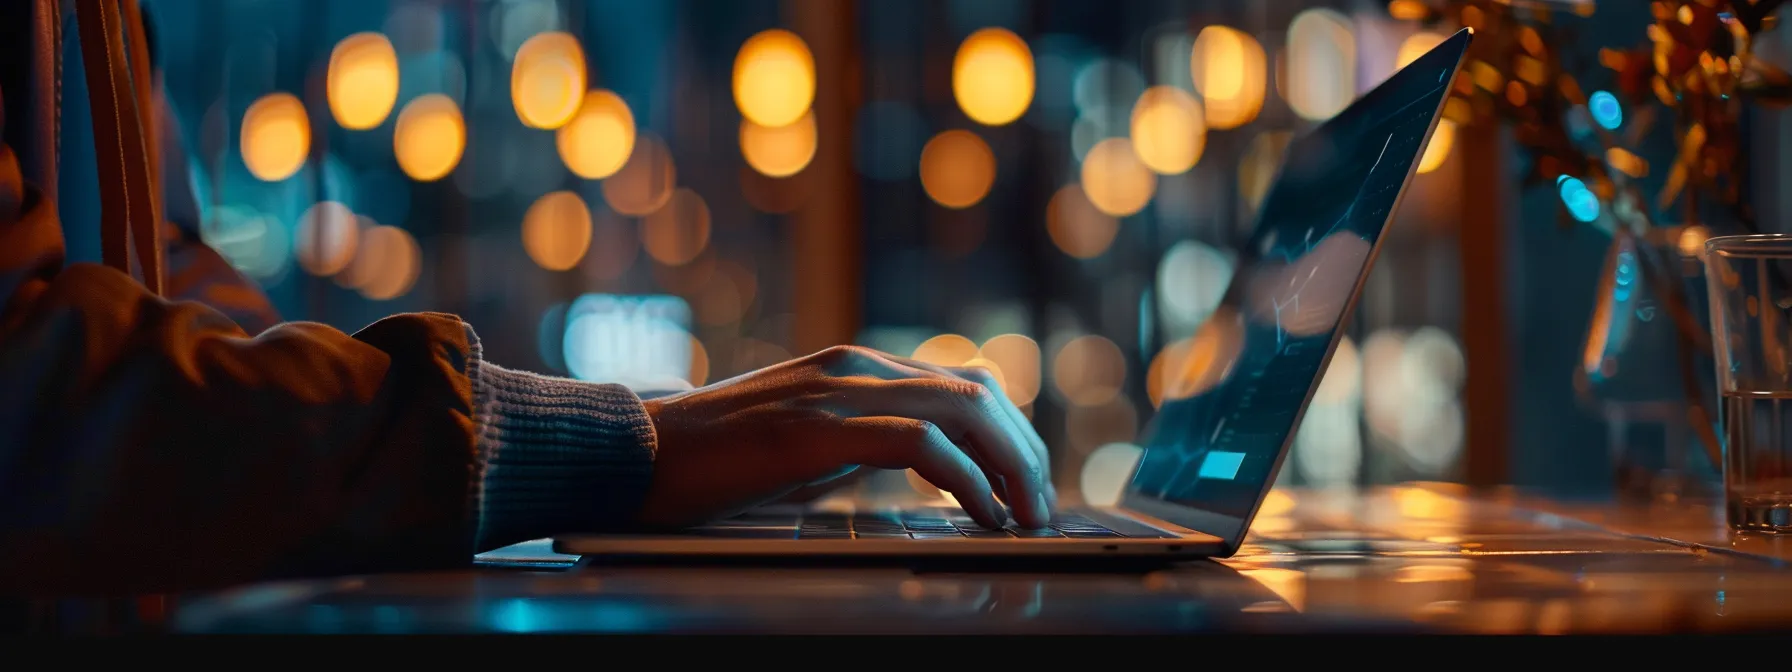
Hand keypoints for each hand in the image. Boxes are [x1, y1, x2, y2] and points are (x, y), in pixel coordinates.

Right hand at [637, 345, 1054, 529]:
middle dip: (1025, 454)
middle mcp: (854, 365)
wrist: (634, 455)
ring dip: (1009, 468)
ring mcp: (836, 391)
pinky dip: (966, 479)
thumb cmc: (712, 461)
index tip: (1029, 486)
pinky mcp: (818, 429)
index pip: (964, 384)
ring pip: (963, 410)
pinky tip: (981, 514)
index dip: (1011, 435)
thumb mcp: (804, 445)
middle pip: (979, 393)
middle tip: (1042, 511)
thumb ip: (858, 444)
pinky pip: (920, 444)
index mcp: (854, 366)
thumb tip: (921, 470)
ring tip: (1024, 518)